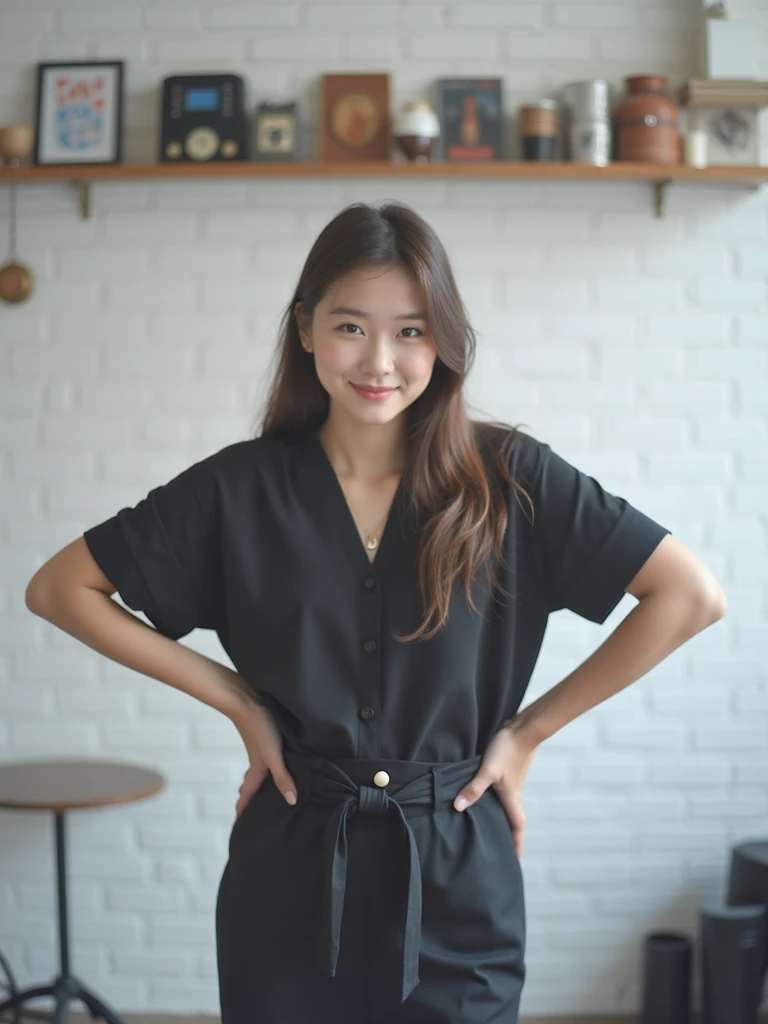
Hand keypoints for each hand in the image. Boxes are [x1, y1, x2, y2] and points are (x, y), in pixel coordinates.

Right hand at [231, 699, 298, 816]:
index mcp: (257, 769)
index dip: (243, 809)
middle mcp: (256, 762)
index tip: (239, 823)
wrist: (247, 702)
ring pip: (257, 772)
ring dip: (258, 783)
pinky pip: (264, 760)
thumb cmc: (260, 728)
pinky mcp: (263, 738)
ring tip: (264, 792)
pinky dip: (267, 768)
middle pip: (251, 785)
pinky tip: (275, 763)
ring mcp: (259, 750)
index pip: (248, 794)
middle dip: (250, 799)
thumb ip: (282, 777)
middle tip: (250, 811)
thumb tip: (291, 801)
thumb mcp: (273, 755)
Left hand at [452, 721, 538, 857]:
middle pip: (513, 820)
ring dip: (502, 818)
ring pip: (508, 806)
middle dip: (509, 836)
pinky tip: (485, 798)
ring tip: (490, 827)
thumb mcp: (487, 770)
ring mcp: (512, 783)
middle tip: (500, 849)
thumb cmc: (508, 750)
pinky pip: (503, 793)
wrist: (523, 729)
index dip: (517, 844)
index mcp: (512, 798)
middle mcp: (514, 794)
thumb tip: (459, 807)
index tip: (516, 861)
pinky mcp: (508, 772)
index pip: (517, 827)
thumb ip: (474, 788)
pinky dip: (497, 801)